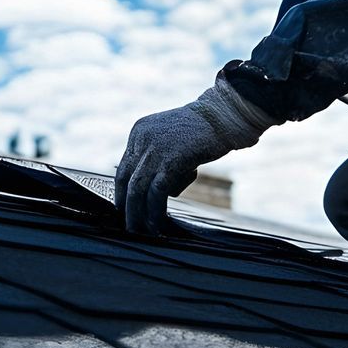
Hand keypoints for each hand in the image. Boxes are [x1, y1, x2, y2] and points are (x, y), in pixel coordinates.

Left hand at [114, 79, 273, 234]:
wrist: (225, 116)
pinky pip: (156, 192)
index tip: (126, 209)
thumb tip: (157, 190)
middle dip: (126, 206)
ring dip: (138, 214)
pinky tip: (158, 223)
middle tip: (130, 226)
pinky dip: (155, 211)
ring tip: (142, 231)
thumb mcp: (174, 141)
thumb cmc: (205, 132)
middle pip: (125, 179)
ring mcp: (154, 148)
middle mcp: (141, 138)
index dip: (123, 192)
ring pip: (137, 188)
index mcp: (139, 131)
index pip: (124, 167)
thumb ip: (161, 159)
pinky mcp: (170, 160)